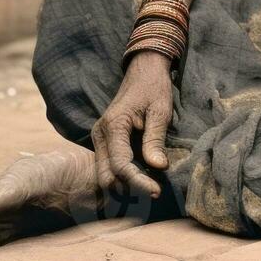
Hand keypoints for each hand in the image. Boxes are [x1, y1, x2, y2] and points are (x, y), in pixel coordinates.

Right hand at [90, 51, 172, 197]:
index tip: (158, 191)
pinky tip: (142, 176)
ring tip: (150, 186)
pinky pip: (109, 165)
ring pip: (105, 173)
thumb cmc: (154, 87)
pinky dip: (123, 175)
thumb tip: (157, 167)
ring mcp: (100, 138)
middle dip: (127, 188)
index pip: (120, 165)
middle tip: (154, 191)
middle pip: (106, 175)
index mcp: (113, 126)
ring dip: (125, 184)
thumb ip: (155, 139)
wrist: (144, 69)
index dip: (138, 182)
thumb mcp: (160, 111)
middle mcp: (100, 134)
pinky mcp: (105, 141)